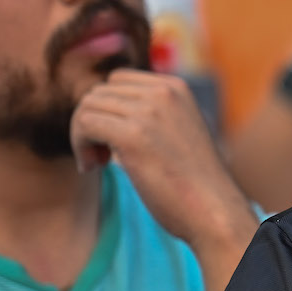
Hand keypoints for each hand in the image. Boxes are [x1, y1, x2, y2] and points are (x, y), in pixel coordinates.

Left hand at [70, 69, 256, 251]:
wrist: (212, 210)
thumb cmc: (192, 181)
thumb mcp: (178, 131)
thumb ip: (151, 113)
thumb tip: (103, 106)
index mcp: (176, 88)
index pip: (117, 80)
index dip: (107, 109)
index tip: (113, 140)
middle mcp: (163, 92)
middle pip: (98, 93)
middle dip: (92, 122)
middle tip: (102, 156)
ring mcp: (149, 111)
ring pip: (87, 106)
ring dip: (83, 136)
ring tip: (97, 163)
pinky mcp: (133, 134)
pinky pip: (84, 124)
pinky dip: (80, 146)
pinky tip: (93, 167)